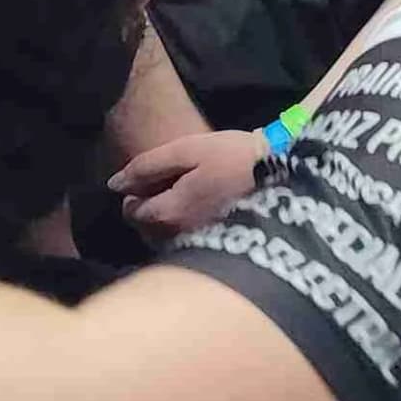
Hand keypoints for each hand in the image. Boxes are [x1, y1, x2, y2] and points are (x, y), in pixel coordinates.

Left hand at [110, 128, 268, 243]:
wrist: (285, 179)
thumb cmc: (234, 158)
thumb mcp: (188, 150)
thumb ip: (147, 167)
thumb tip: (114, 184)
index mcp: (168, 214)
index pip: (131, 212)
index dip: (136, 191)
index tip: (156, 176)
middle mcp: (179, 239)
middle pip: (146, 229)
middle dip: (150, 207)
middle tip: (173, 183)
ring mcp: (198, 248)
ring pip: (165, 239)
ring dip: (168, 220)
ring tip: (189, 196)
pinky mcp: (216, 250)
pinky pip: (186, 244)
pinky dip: (186, 230)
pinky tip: (204, 211)